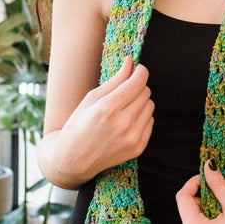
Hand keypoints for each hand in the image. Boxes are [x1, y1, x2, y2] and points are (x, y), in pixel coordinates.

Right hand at [55, 56, 153, 181]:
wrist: (73, 160)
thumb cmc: (78, 125)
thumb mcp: (91, 99)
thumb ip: (114, 80)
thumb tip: (130, 63)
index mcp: (108, 108)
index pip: (137, 82)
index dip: (140, 71)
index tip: (138, 68)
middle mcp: (123, 123)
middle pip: (145, 92)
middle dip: (138, 86)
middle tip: (125, 89)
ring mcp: (132, 137)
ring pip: (150, 105)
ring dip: (140, 102)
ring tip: (124, 107)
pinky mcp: (138, 147)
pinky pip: (150, 121)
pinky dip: (141, 117)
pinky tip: (127, 121)